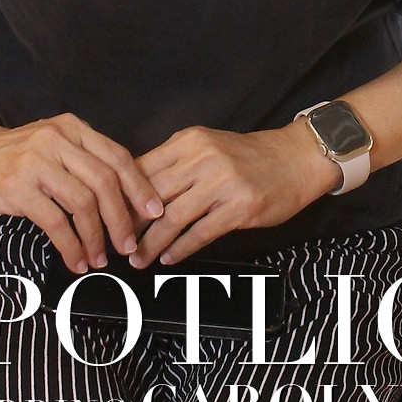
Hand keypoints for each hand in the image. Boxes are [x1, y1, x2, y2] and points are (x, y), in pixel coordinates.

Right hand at [0, 111, 165, 275]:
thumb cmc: (13, 155)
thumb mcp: (52, 144)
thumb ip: (82, 161)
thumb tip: (124, 199)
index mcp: (73, 128)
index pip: (117, 157)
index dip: (140, 188)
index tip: (154, 214)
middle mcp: (58, 140)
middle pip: (105, 182)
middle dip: (123, 220)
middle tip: (129, 247)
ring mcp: (36, 162)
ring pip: (83, 203)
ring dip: (97, 237)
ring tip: (100, 259)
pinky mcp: (16, 187)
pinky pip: (55, 221)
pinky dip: (71, 246)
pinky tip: (76, 260)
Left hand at [129, 121, 342, 266]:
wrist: (295, 159)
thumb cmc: (248, 156)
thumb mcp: (208, 145)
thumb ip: (176, 161)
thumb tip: (136, 189)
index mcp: (189, 141)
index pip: (142, 168)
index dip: (120, 196)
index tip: (105, 216)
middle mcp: (203, 159)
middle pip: (152, 195)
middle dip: (129, 224)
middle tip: (114, 245)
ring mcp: (222, 183)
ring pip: (172, 218)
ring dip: (151, 243)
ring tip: (138, 260)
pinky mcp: (239, 208)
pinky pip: (200, 233)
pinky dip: (180, 249)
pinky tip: (169, 259)